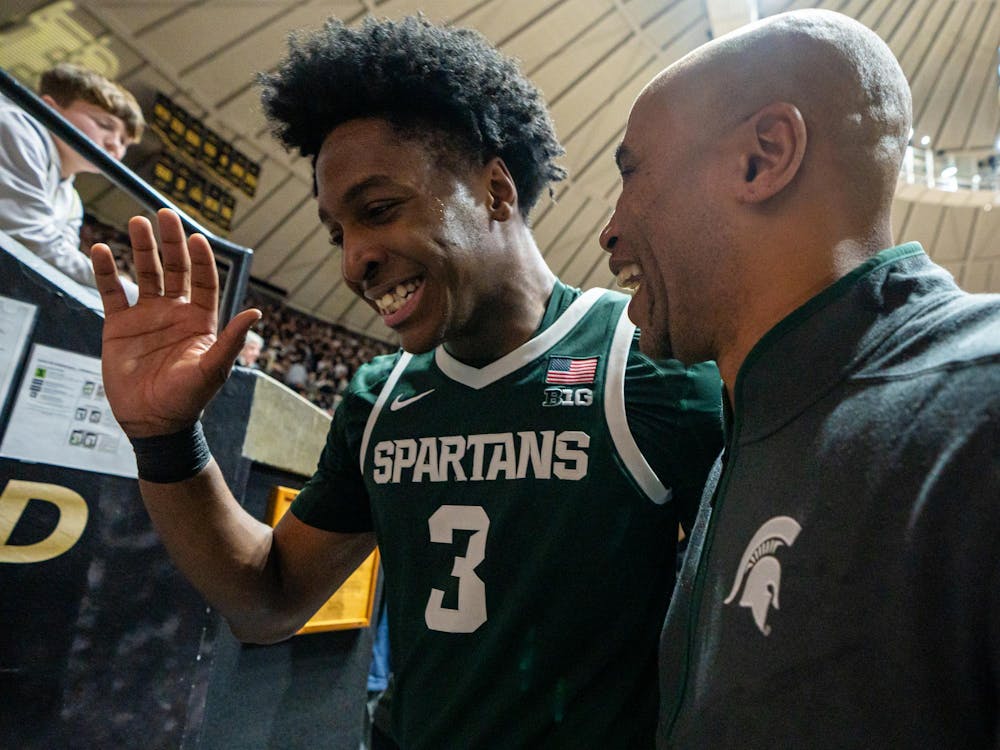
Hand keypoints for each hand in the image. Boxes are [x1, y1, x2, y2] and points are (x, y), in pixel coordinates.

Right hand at [91, 208, 259, 437]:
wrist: (152, 421)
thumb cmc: (187, 399)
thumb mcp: (213, 369)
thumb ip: (231, 340)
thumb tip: (256, 312)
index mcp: (201, 320)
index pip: (204, 280)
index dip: (201, 259)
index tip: (197, 238)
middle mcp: (175, 312)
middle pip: (174, 269)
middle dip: (170, 242)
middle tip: (164, 214)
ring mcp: (147, 316)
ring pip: (144, 273)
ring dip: (141, 247)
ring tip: (136, 222)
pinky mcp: (119, 326)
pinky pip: (111, 291)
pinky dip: (106, 270)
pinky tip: (101, 249)